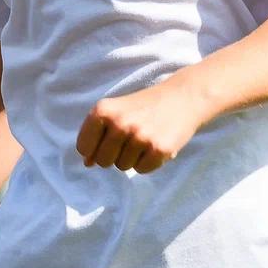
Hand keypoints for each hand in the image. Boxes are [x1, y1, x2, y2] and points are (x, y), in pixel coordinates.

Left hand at [75, 77, 204, 172]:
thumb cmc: (145, 106)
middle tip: (132, 137)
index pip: (83, 147)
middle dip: (114, 155)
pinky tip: (156, 145)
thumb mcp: (117, 112)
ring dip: (133, 157)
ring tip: (146, 138)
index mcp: (103, 110)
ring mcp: (139, 137)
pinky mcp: (159, 149)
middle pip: (102, 161)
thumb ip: (97, 135)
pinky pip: (142, 170)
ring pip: (122, 167)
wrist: (183, 97)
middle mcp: (119, 123)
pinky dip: (148, 162)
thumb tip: (86, 164)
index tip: (109, 138)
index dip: (95, 148)